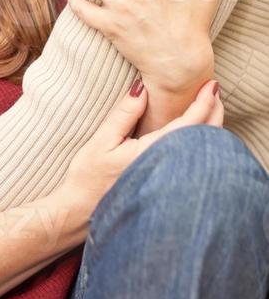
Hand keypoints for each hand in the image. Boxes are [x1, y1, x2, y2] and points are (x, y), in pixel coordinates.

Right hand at [64, 77, 222, 205]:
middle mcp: (168, 168)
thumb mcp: (102, 141)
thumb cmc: (88, 178)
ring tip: (211, 105)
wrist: (83, 213)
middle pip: (206, 138)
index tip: (211, 85)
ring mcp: (172, 179)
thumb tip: (143, 87)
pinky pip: (195, 162)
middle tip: (214, 90)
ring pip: (204, 153)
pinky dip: (203, 143)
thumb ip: (124, 114)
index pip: (188, 125)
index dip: (203, 103)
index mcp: (152, 153)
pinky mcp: (170, 186)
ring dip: (211, 127)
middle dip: (214, 111)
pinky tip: (200, 133)